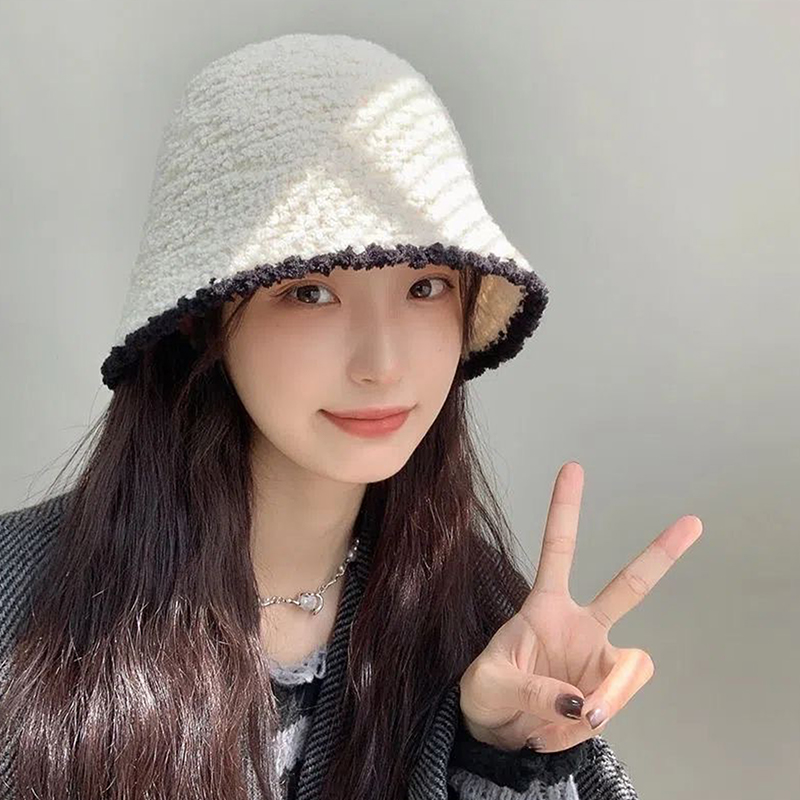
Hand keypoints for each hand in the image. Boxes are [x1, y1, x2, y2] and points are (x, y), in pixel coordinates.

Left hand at [458, 461, 701, 753]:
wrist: (499, 736)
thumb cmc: (487, 695)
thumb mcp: (489, 684)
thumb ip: (532, 690)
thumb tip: (582, 702)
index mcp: (545, 606)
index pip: (558, 549)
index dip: (565, 510)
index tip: (573, 468)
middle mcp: (580, 626)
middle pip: (629, 587)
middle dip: (661, 554)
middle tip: (692, 523)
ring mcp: (598, 659)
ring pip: (632, 665)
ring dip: (611, 692)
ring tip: (578, 713)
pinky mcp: (607, 692)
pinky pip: (619, 701)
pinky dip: (599, 716)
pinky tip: (571, 723)